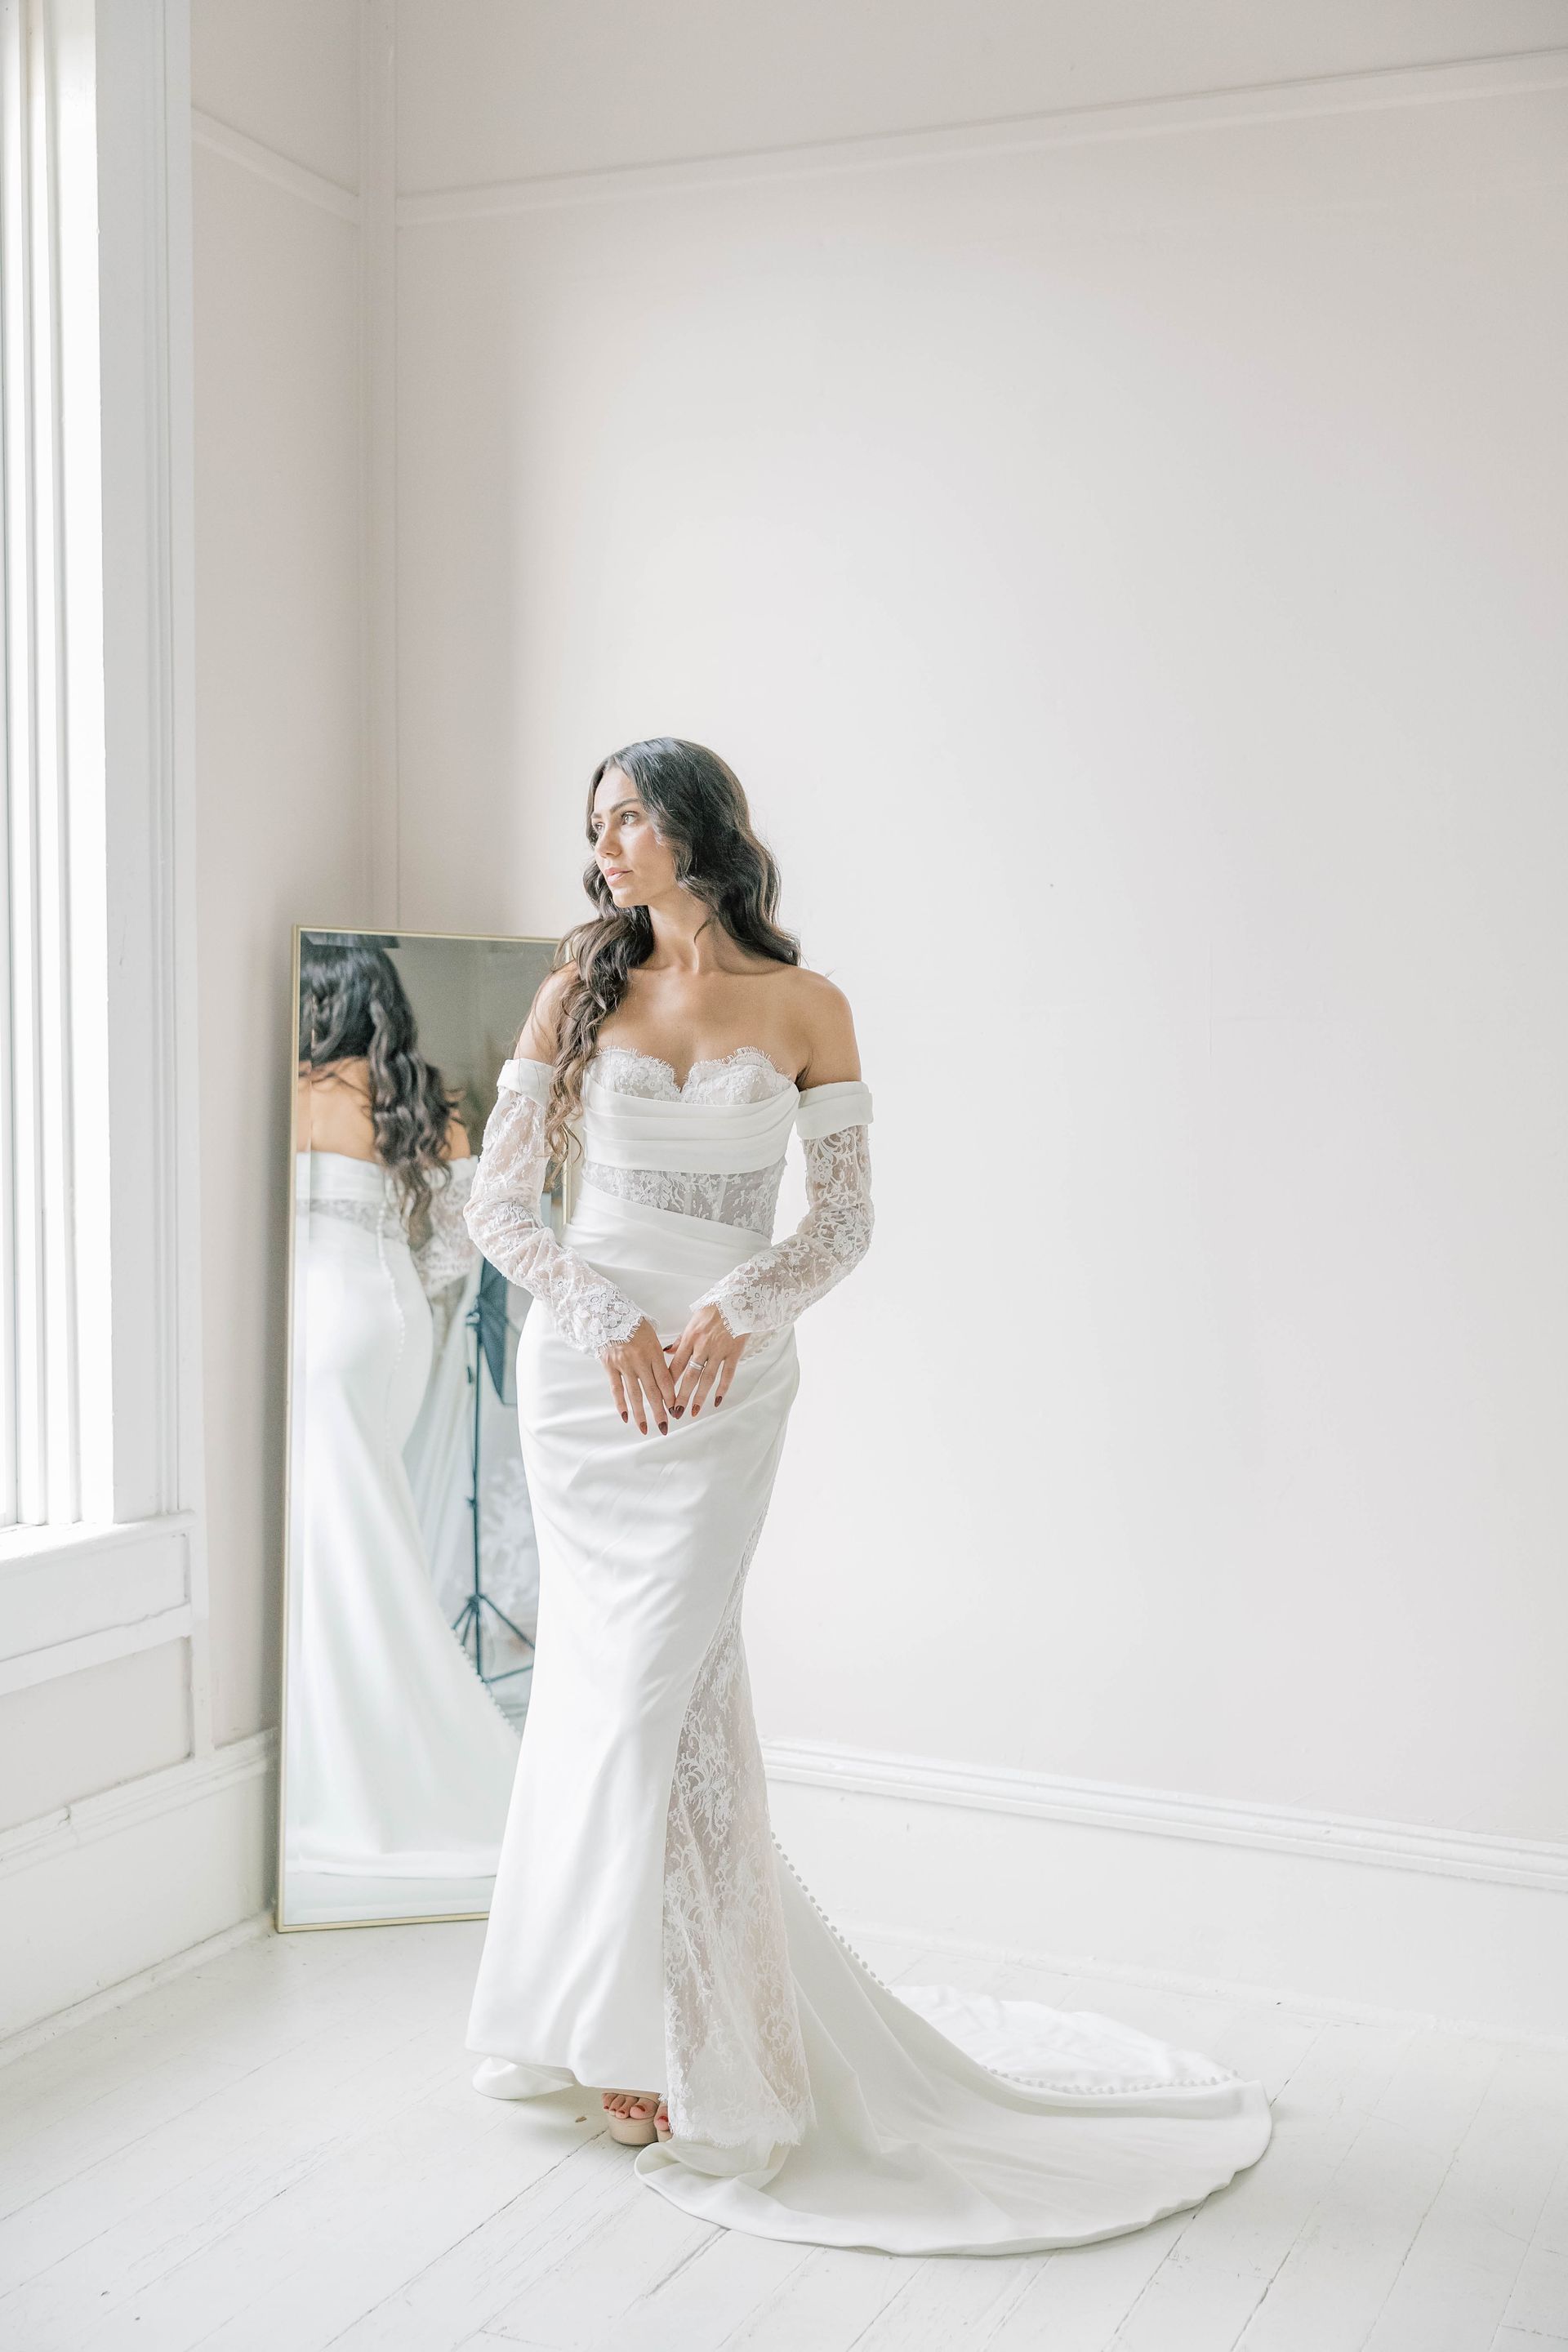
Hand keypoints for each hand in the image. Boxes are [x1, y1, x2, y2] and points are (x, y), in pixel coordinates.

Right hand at [601, 1317, 677, 1435]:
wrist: (607, 1313)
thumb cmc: (634, 1323)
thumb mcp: (652, 1334)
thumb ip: (660, 1353)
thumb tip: (671, 1371)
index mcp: (653, 1351)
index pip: (665, 1379)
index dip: (671, 1396)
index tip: (675, 1409)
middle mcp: (639, 1360)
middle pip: (652, 1390)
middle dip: (660, 1411)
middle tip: (665, 1427)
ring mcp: (623, 1365)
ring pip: (634, 1393)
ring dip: (641, 1413)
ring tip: (646, 1428)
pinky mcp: (610, 1366)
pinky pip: (616, 1389)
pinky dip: (621, 1404)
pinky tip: (626, 1417)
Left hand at [664, 1302, 745, 1419]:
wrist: (738, 1299)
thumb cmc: (714, 1309)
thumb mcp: (693, 1320)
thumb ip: (681, 1339)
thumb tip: (667, 1352)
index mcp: (690, 1338)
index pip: (675, 1365)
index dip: (668, 1383)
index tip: (663, 1397)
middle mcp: (702, 1346)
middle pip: (689, 1376)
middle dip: (681, 1396)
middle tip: (675, 1413)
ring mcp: (719, 1351)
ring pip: (707, 1378)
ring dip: (699, 1397)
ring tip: (693, 1411)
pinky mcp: (734, 1352)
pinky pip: (728, 1374)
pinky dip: (722, 1388)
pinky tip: (717, 1400)